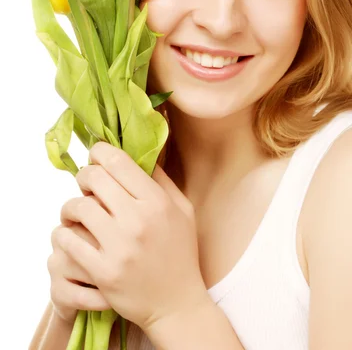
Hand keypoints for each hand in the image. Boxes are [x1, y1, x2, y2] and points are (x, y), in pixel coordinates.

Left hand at [55, 142, 208, 331]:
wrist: (176, 303)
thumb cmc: (180, 252)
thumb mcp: (183, 209)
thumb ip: (162, 179)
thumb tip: (138, 153)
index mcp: (157, 202)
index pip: (118, 162)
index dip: (100, 152)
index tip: (96, 155)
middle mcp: (138, 220)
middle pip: (95, 179)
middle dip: (84, 175)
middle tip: (86, 183)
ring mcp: (119, 247)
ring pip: (79, 207)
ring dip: (71, 205)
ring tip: (76, 210)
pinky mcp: (103, 271)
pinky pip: (69, 240)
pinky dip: (63, 232)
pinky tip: (70, 232)